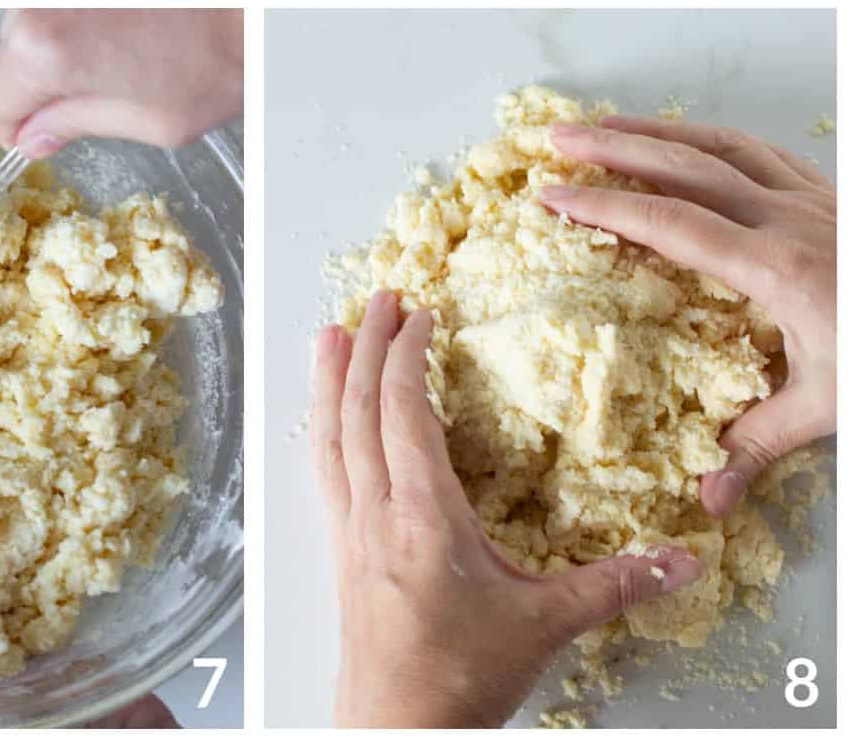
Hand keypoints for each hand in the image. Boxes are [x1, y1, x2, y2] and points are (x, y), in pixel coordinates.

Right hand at [0, 8, 241, 155]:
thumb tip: (35, 136)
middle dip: (38, 83)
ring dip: (57, 44)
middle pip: (8, 55)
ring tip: (113, 60)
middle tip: (89, 98)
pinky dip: (79, 14)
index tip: (39, 135)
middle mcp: (45, 1)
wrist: (256, 14)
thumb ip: (73, 125)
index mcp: (45, 52)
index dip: (18, 127)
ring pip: (32, 20)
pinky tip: (121, 28)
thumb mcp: (140, 122)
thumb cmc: (211, 71)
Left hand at [312, 291, 701, 728]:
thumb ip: (612, 585)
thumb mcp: (545, 624)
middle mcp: (374, 512)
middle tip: (377, 297)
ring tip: (326, 334)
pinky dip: (322, 428)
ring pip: (329, 435)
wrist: (399, 732)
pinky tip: (323, 417)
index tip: (419, 315)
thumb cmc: (461, 677)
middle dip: (366, 346)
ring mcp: (348, 531)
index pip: (404, 411)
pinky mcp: (338, 551)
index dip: (407, 355)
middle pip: (358, 409)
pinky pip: (323, 471)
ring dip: (329, 379)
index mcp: (421, 514)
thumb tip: (680, 562)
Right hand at [544, 116, 835, 512]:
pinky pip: (761, 152)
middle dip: (614, 146)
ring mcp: (814, 198)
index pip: (670, 223)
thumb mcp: (830, 410)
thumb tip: (706, 499)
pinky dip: (714, 140)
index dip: (604, 205)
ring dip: (659, 130)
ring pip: (722, 144)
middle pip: (685, 164)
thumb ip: (759, 443)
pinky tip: (691, 142)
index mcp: (776, 267)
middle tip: (557, 137)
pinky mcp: (832, 195)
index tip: (551, 195)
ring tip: (607, 124)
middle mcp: (789, 217)